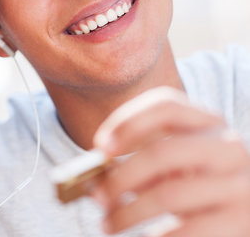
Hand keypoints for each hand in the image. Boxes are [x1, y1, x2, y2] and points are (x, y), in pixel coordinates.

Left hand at [92, 87, 249, 236]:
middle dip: (121, 176)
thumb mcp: (169, 165)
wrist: (241, 213)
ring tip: (108, 224)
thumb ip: (137, 164)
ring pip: (169, 194)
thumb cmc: (192, 184)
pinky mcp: (242, 220)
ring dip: (128, 213)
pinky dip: (157, 236)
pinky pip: (188, 230)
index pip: (166, 106)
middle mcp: (227, 147)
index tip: (100, 147)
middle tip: (97, 196)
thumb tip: (96, 181)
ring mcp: (240, 183)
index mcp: (206, 122)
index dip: (128, 123)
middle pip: (163, 151)